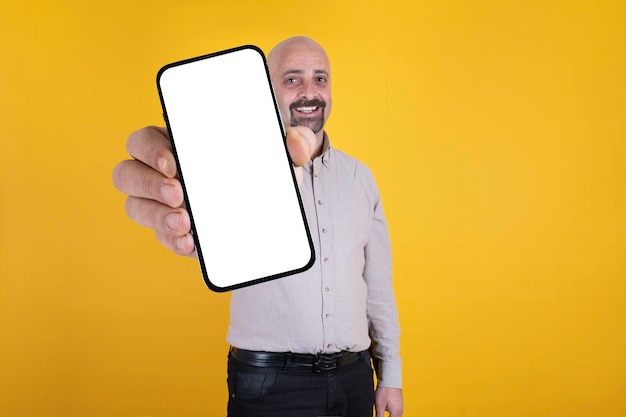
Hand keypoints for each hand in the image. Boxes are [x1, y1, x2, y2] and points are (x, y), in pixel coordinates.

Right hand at [112, 125, 314, 256]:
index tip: (175, 163)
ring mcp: (163, 204)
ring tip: (186, 223)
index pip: (144, 139)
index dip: (150, 149)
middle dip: (148, 183)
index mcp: (178, 143)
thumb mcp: (281, 153)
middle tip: (180, 195)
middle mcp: (161, 172)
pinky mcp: (175, 231)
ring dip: (156, 216)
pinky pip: (162, 237)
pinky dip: (174, 241)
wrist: (270, 207)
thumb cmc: (262, 167)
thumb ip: (295, 142)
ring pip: (136, 207)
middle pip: (127, 173)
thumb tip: (295, 146)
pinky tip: (193, 244)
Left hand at [375, 387, 402, 416]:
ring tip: (382, 411)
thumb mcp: (379, 405)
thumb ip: (379, 415)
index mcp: (396, 413)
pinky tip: (385, 409)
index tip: (379, 416)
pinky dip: (390, 413)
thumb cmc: (386, 390)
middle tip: (380, 414)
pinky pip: (395, 412)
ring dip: (389, 416)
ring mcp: (400, 407)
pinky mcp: (399, 404)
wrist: (390, 379)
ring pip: (394, 416)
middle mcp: (400, 411)